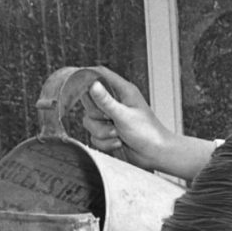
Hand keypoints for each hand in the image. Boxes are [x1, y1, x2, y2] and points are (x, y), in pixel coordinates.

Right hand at [72, 71, 206, 177]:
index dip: (87, 76)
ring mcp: (111, 118)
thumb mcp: (124, 116)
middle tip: (110, 120)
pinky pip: (94, 136)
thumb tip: (92, 85)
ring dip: (102, 132)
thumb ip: (106, 101)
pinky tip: (118, 143)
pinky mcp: (108, 133)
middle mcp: (116, 103)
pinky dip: (104, 142)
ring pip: (89, 121)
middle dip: (96, 115)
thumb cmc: (148, 133)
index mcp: (123, 91)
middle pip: (90, 101)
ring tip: (118, 134)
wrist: (155, 155)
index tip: (75, 83)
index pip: (100, 75)